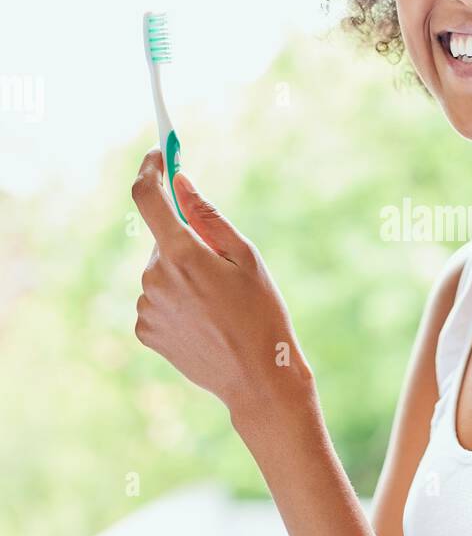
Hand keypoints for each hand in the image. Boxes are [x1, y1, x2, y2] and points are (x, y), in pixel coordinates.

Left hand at [131, 147, 313, 416]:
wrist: (258, 379)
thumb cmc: (262, 314)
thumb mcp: (247, 258)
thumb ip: (209, 217)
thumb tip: (182, 182)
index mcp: (182, 255)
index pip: (146, 197)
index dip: (150, 170)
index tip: (159, 157)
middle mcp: (154, 279)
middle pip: (162, 240)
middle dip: (186, 242)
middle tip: (222, 266)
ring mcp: (146, 307)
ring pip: (160, 272)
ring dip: (183, 274)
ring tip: (219, 304)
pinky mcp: (145, 331)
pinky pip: (157, 300)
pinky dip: (177, 301)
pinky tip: (205, 321)